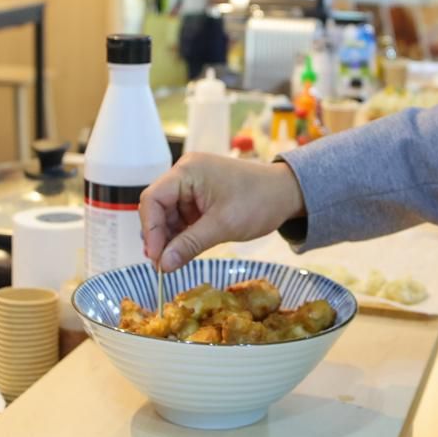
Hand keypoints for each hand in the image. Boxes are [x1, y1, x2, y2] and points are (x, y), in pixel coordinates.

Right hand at [139, 155, 305, 271]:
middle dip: (159, 236)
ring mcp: (192, 186)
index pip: (152, 199)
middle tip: (162, 265)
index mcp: (187, 171)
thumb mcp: (223, 225)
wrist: (287, 193)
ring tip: (172, 262)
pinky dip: (181, 235)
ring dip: (169, 238)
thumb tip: (163, 265)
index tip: (156, 257)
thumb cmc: (259, 201)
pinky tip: (182, 252)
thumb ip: (190, 244)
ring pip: (168, 215)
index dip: (150, 230)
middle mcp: (185, 174)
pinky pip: (182, 217)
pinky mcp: (199, 198)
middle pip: (157, 207)